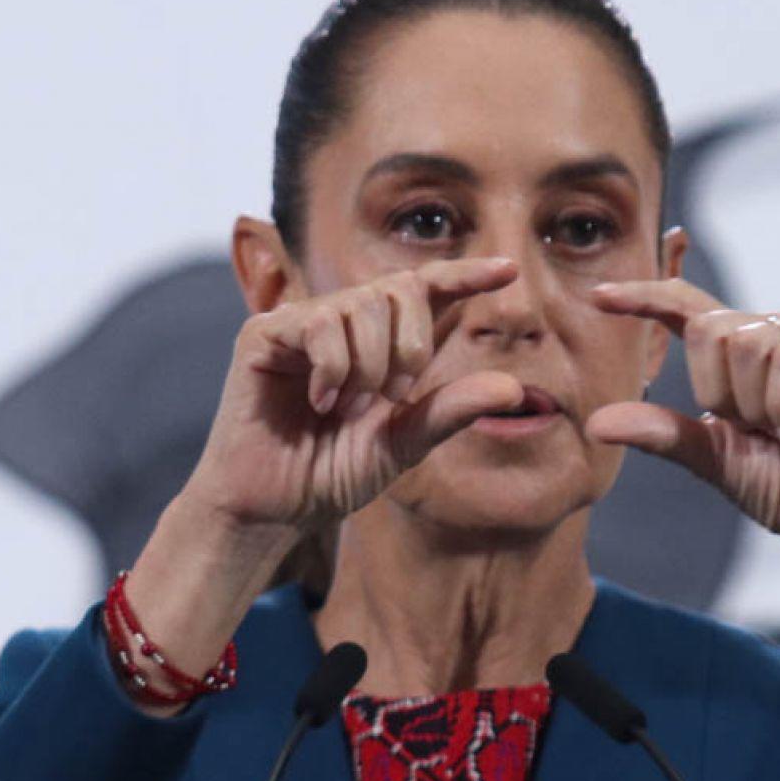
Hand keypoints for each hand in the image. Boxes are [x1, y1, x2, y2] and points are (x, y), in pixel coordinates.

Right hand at [183, 256, 530, 536]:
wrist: (272, 509)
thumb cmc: (330, 475)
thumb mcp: (403, 443)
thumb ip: (451, 411)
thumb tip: (515, 389)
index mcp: (381, 343)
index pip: (427, 289)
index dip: (465, 275)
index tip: (509, 271)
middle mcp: (342, 322)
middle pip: (401, 287)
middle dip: (411, 344)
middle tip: (394, 397)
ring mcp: (302, 324)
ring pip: (362, 304)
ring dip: (370, 364)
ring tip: (349, 409)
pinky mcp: (264, 334)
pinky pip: (320, 323)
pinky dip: (334, 367)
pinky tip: (321, 402)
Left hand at [585, 279, 779, 558]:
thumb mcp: (715, 458)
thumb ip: (662, 433)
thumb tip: (595, 421)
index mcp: (742, 352)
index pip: (684, 306)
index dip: (643, 297)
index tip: (599, 297)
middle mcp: (779, 331)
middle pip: (709, 327)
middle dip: (718, 394)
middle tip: (754, 433)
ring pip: (748, 342)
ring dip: (755, 407)